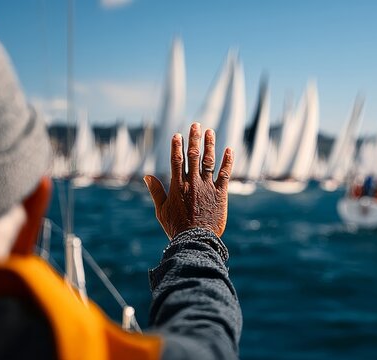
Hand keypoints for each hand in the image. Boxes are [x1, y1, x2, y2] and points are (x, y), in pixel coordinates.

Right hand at [144, 123, 232, 238]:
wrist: (196, 239)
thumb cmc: (176, 227)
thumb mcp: (161, 210)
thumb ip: (156, 191)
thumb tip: (147, 176)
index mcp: (177, 186)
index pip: (176, 160)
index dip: (177, 146)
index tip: (177, 135)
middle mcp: (192, 182)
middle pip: (193, 155)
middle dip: (194, 139)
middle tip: (196, 124)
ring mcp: (207, 186)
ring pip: (208, 161)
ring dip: (210, 145)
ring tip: (210, 131)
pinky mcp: (220, 193)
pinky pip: (225, 174)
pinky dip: (227, 161)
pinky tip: (229, 150)